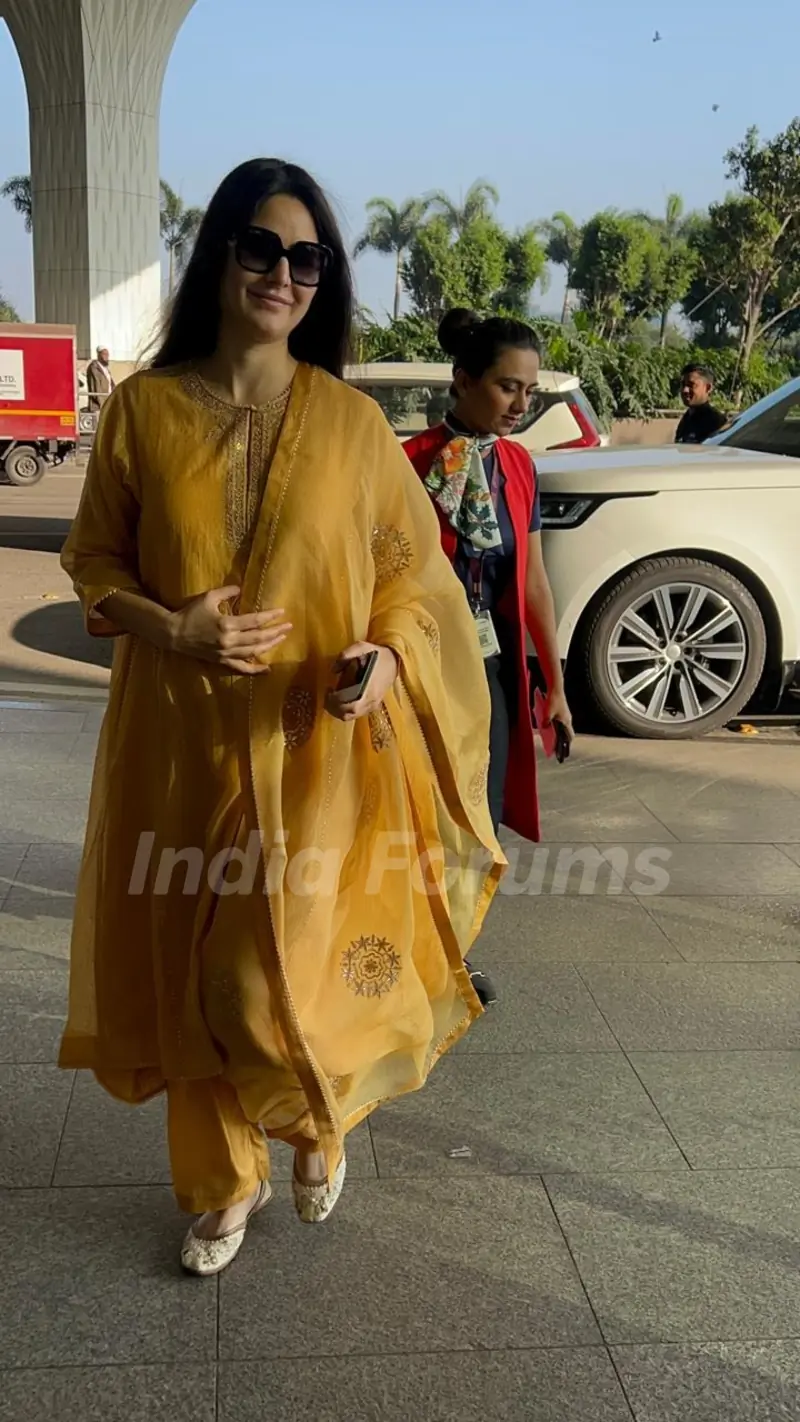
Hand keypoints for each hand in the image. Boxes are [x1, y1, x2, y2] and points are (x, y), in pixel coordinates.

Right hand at [169, 585, 290, 674]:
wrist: (173, 634)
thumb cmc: (190, 613)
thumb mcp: (208, 597)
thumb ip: (226, 592)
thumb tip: (241, 588)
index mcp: (227, 624)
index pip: (255, 620)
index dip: (270, 616)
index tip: (282, 613)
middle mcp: (229, 641)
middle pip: (258, 637)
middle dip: (275, 631)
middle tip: (289, 627)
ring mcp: (226, 653)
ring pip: (253, 652)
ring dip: (269, 646)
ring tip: (281, 639)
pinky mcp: (221, 662)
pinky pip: (241, 668)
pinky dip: (254, 670)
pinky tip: (267, 669)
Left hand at [326, 641, 397, 721]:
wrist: (394, 660)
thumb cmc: (377, 654)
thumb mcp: (362, 646)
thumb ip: (346, 654)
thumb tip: (333, 669)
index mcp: (370, 689)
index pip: (352, 706)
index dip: (336, 703)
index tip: (328, 690)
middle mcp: (372, 700)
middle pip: (349, 715)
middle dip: (333, 708)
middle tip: (327, 696)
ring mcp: (373, 704)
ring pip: (351, 716)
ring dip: (338, 711)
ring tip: (331, 698)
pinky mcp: (372, 705)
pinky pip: (356, 714)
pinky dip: (344, 711)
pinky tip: (339, 700)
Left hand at [543, 685, 573, 741]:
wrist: (556, 688)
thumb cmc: (553, 700)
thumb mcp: (547, 714)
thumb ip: (546, 723)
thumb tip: (544, 728)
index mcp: (566, 721)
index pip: (570, 736)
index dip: (567, 744)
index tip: (562, 750)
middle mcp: (568, 719)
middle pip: (566, 732)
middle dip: (561, 738)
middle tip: (554, 745)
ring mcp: (566, 715)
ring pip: (562, 726)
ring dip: (557, 731)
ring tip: (550, 736)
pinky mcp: (562, 711)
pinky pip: (559, 721)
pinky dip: (556, 724)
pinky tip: (548, 724)